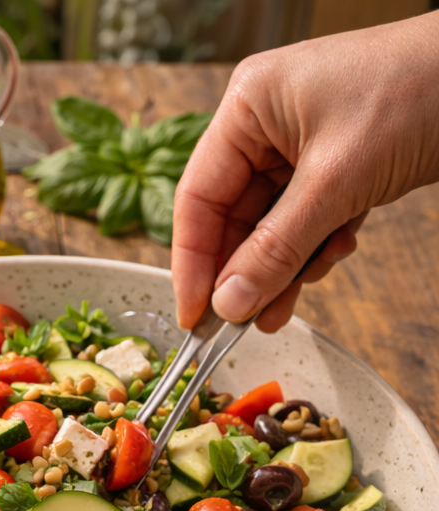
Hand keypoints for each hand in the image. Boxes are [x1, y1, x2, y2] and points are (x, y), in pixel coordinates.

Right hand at [172, 13, 438, 331]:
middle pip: (232, 219)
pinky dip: (315, 247)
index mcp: (248, 108)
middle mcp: (264, 126)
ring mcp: (298, 146)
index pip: (198, 199)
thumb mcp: (336, 181)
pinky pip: (305, 222)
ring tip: (281, 308)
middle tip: (240, 323)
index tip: (194, 316)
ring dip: (280, 269)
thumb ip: (276, 248)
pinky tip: (334, 254)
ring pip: (269, 227)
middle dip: (243, 272)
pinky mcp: (331, 166)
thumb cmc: (420, 88)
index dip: (193, 263)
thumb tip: (229, 303)